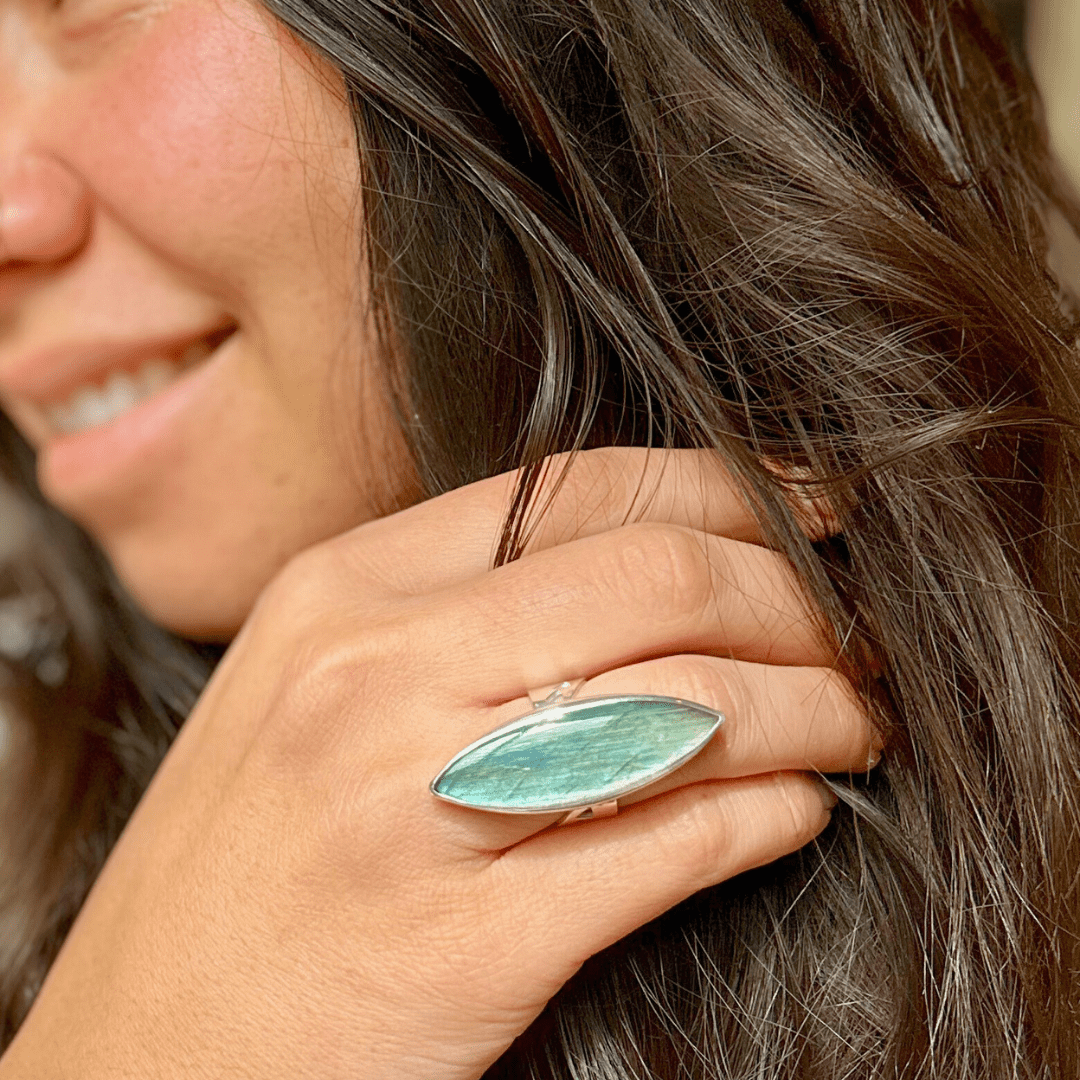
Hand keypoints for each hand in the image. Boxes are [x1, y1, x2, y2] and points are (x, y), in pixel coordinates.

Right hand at [1, 449, 876, 1079]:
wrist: (143, 1055)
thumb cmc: (240, 864)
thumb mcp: (309, 686)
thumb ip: (452, 612)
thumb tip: (642, 564)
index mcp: (341, 593)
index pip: (573, 487)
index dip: (722, 487)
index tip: (805, 508)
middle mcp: (376, 676)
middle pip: (658, 578)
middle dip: (794, 595)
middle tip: (847, 631)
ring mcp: (420, 806)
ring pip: (691, 706)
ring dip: (813, 707)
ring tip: (853, 720)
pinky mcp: (470, 941)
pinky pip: (674, 845)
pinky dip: (770, 815)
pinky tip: (797, 810)